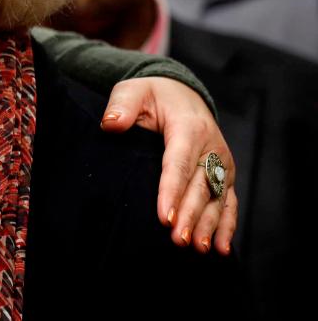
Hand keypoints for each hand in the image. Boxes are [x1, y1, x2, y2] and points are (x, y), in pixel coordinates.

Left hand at [100, 77, 235, 254]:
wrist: (182, 94)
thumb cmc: (153, 95)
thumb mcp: (134, 91)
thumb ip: (123, 105)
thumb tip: (111, 124)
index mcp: (189, 128)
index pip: (179, 164)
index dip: (172, 191)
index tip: (165, 217)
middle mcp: (211, 147)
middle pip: (200, 186)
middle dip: (191, 215)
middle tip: (178, 239)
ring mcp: (221, 163)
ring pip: (218, 198)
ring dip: (210, 225)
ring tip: (199, 248)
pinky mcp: (225, 175)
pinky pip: (228, 202)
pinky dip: (226, 225)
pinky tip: (220, 248)